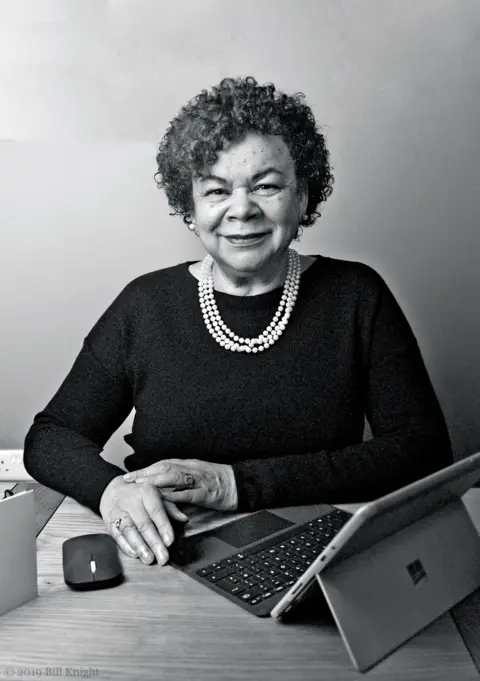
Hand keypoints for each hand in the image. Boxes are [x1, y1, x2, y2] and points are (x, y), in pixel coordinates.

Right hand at [99, 475, 187, 564]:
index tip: (170, 542)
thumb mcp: (157, 494)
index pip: (156, 511)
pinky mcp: (109, 521)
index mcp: (146, 492)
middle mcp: (131, 501)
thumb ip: (170, 507)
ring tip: (149, 559)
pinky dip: (126, 546)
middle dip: (154, 542)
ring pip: (129, 530)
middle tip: (162, 557)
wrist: (113, 489)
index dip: (163, 527)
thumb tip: (184, 519)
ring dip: (139, 546)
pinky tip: (135, 554)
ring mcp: (119, 511)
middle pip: (143, 523)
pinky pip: (117, 535)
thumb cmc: (140, 494)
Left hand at [123, 459, 237, 511]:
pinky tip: (161, 499)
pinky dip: (173, 495)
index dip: (146, 468)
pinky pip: (186, 493)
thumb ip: (183, 478)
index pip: (163, 464)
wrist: (241, 485)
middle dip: (145, 473)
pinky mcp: (205, 493)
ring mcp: (198, 480)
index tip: (131, 474)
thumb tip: (164, 483)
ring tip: (139, 487)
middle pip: (164, 468)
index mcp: (189, 464)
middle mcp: (191, 469)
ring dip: (154, 481)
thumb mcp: (199, 475)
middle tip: (128, 480)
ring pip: (173, 477)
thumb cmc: (220, 481)